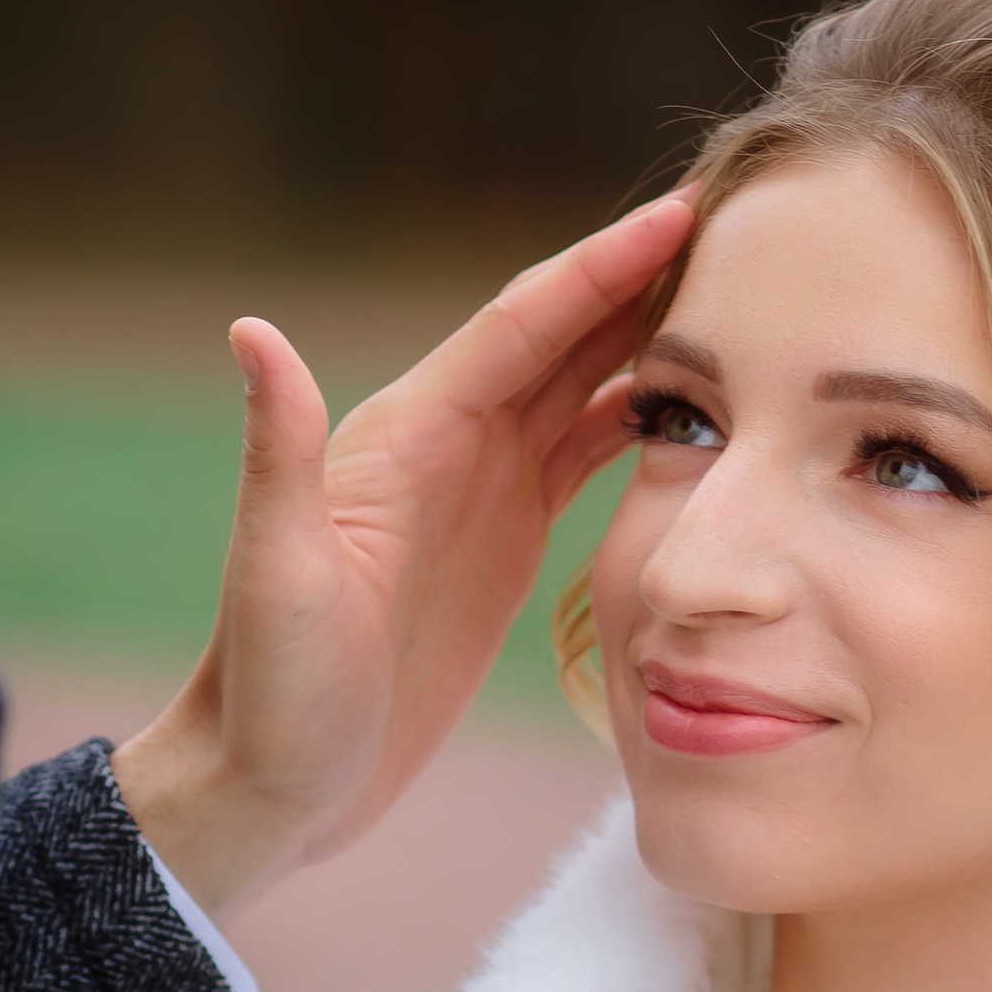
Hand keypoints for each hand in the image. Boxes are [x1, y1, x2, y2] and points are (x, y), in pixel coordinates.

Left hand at [111, 192, 689, 913]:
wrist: (271, 781)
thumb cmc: (269, 691)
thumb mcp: (276, 573)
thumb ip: (276, 453)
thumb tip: (253, 331)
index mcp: (406, 436)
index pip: (522, 325)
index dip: (602, 267)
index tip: (681, 211)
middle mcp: (445, 447)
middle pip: (561, 336)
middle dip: (642, 276)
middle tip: (737, 223)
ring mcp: (477, 494)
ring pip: (578, 389)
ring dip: (649, 338)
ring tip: (738, 297)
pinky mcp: (501, 546)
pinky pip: (581, 460)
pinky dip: (638, 422)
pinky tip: (696, 409)